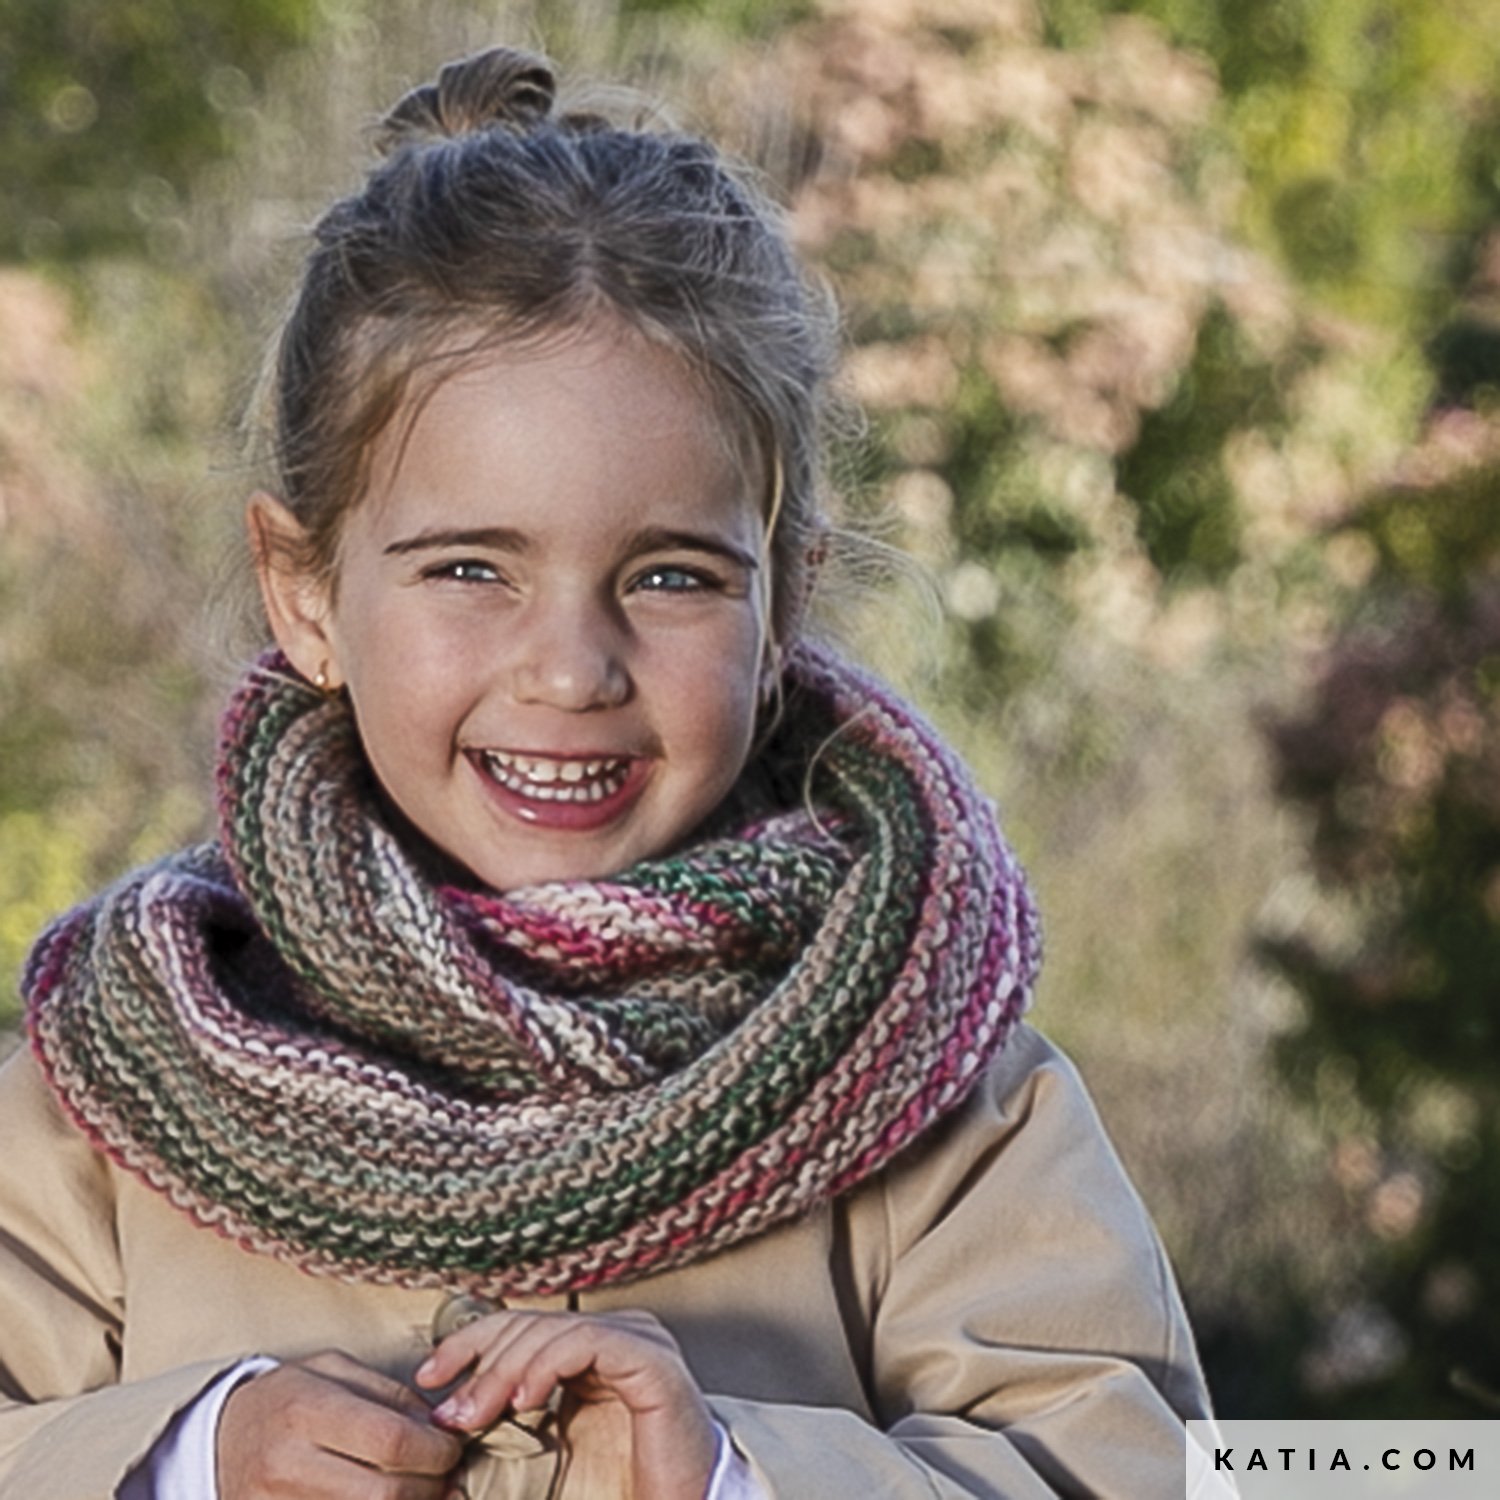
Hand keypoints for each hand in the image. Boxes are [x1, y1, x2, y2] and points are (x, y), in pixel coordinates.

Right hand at [217, 1350, 463, 1499]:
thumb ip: (390, 1395)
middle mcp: (287, 1464)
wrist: (219, 1440)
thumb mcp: (333, 1371)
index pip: (390, 1440)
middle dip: (431, 1488)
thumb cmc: (287, 1399)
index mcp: (306, 1410)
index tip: (453, 1448)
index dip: (436, 1450)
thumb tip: (440, 1426)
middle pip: (385, 1493)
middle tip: (448, 1477)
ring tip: (426, 1493)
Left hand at [415, 1308, 716, 1499]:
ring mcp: (640, 1342)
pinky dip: (547, 1365)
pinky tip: (524, 1400)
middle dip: (481, 1364)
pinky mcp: (654, 1362)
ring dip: (505, 1369)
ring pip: (555, 1328)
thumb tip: (443, 1419)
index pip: (523, 1324)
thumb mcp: (544, 1458)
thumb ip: (503, 1433)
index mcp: (592, 1352)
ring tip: (477, 1414)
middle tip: (452, 1413)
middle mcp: (618, 1336)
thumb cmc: (619, 1494)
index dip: (470, 1342)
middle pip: (533, 1322)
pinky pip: (590, 1341)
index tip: (429, 1377)